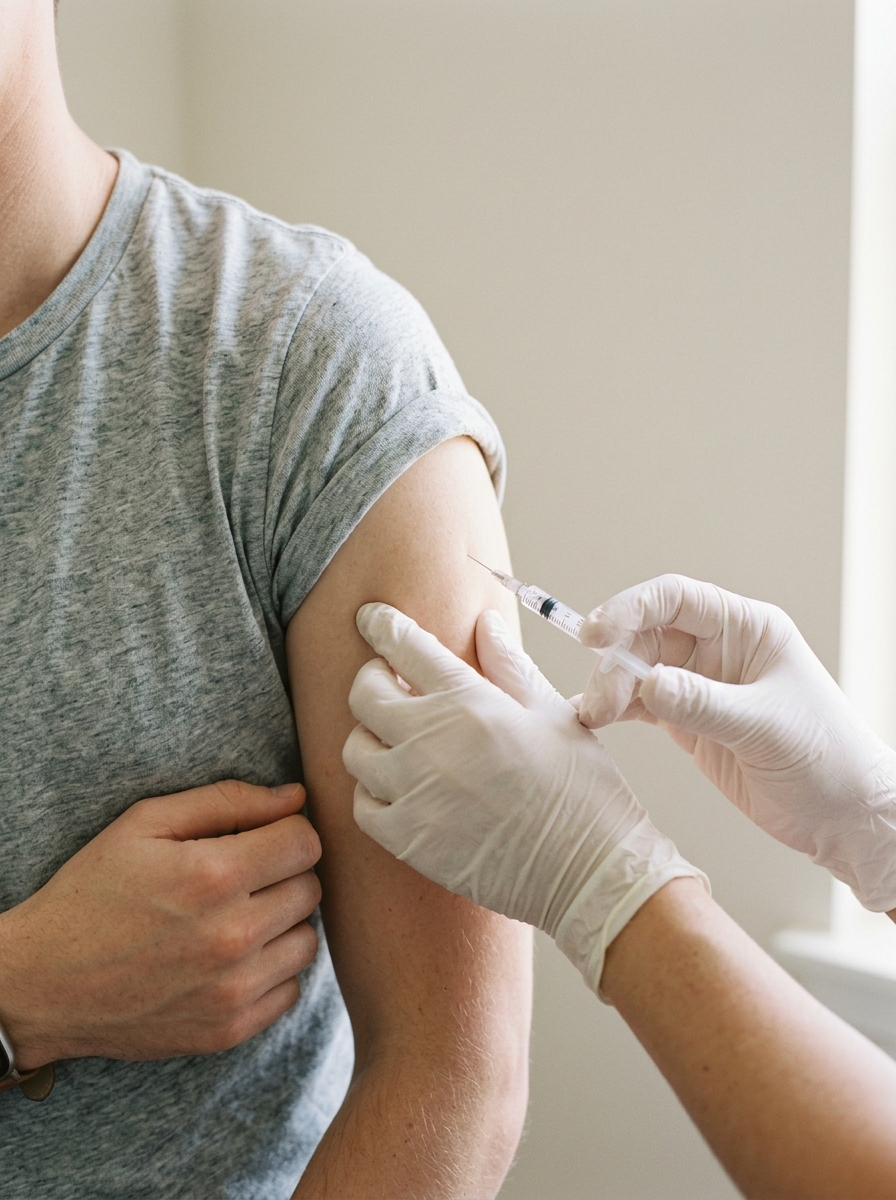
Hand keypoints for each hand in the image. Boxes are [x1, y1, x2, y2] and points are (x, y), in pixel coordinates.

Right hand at [0, 780, 321, 1067]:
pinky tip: (230, 958)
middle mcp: (232, 936)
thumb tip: (297, 796)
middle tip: (239, 877)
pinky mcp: (229, 1030)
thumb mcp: (145, 824)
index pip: (305, 842)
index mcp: (213, 875)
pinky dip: (271, 970)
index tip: (260, 838)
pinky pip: (291, 989)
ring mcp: (233, 990)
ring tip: (236, 916)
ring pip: (307, 940)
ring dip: (282, 924)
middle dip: (282, 874)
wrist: (42, 984)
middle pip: (310, 888)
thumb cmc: (92, 892)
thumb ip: (227, 800)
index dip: (286, 832)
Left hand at [343, 603, 705, 992]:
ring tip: (400, 741)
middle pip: (364, 694)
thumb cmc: (581, 789)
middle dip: (373, 679)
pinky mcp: (407, 840)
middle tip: (391, 684)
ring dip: (372, 737)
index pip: (404, 646)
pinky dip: (373, 791)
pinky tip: (400, 789)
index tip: (371, 618)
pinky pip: (362, 805)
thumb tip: (484, 622)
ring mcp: (413, 793)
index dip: (381, 624)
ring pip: (356, 749)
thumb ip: (508, 666)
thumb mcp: (553, 713)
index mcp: (469, 702)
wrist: (590, 872)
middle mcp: (430, 742)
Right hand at [576, 573, 895, 909]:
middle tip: (601, 700)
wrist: (842, 817)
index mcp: (748, 629)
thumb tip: (647, 683)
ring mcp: (702, 686)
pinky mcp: (689, 722)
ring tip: (595, 715)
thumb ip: (702, 703)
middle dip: (617, 661)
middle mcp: (721, 650)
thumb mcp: (764, 726)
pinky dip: (616, 708)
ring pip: (637, 669)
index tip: (596, 635)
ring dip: (610, 687)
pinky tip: (598, 720)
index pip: (677, 598)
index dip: (630, 608)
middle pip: (647, 634)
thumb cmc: (826, 759)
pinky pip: (641, 702)